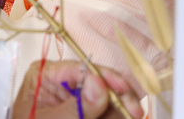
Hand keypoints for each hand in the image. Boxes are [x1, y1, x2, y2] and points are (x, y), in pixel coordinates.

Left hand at [13, 61, 142, 118]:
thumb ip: (76, 107)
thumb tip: (99, 85)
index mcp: (47, 74)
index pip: (81, 68)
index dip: (106, 77)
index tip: (124, 90)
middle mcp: (64, 82)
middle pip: (99, 82)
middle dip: (120, 96)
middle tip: (136, 111)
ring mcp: (77, 98)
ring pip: (108, 99)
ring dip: (121, 109)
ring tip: (132, 115)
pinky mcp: (86, 112)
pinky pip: (105, 112)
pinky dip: (115, 116)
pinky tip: (124, 117)